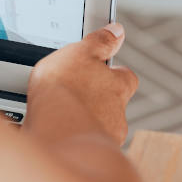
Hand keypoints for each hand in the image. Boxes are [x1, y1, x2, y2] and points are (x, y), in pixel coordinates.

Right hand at [25, 24, 138, 145]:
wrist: (55, 130)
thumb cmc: (66, 89)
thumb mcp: (80, 52)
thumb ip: (100, 41)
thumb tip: (116, 30)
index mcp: (118, 85)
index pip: (126, 77)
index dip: (114, 72)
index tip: (101, 67)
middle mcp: (117, 112)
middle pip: (112, 102)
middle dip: (97, 98)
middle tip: (75, 92)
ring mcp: (106, 134)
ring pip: (99, 123)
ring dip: (86, 118)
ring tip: (62, 113)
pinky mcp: (89, 151)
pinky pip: (84, 140)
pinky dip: (74, 135)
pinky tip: (59, 129)